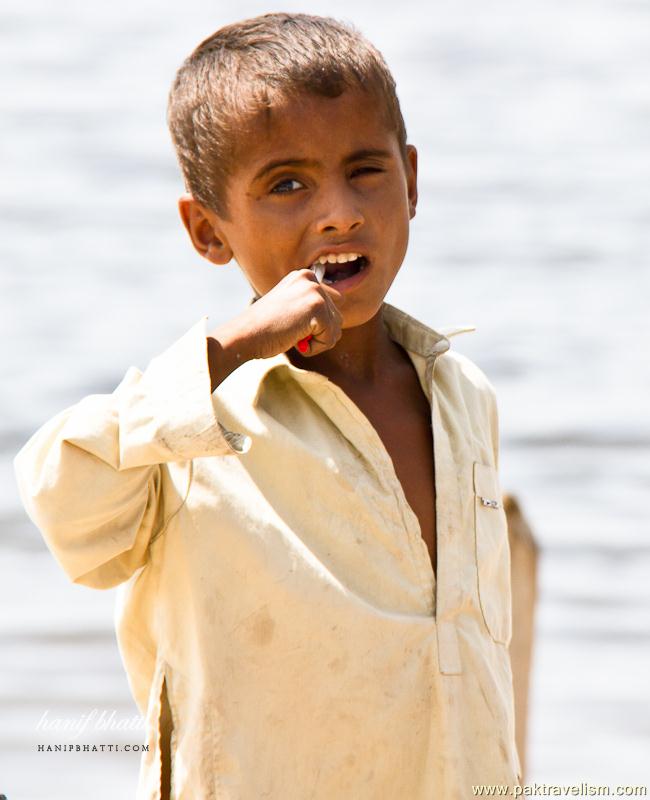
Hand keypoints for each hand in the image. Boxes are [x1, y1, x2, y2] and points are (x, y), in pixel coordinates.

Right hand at [207, 269, 345, 388]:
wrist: (244, 335)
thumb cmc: (263, 327)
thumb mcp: (289, 306)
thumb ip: (310, 302)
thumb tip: (341, 304)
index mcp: (304, 276)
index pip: (330, 305)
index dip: (313, 324)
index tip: (289, 322)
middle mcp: (311, 279)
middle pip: (336, 318)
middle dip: (316, 333)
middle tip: (289, 330)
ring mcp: (315, 292)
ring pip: (336, 330)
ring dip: (316, 341)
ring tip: (291, 334)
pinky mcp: (317, 308)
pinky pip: (330, 339)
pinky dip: (314, 348)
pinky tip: (294, 339)